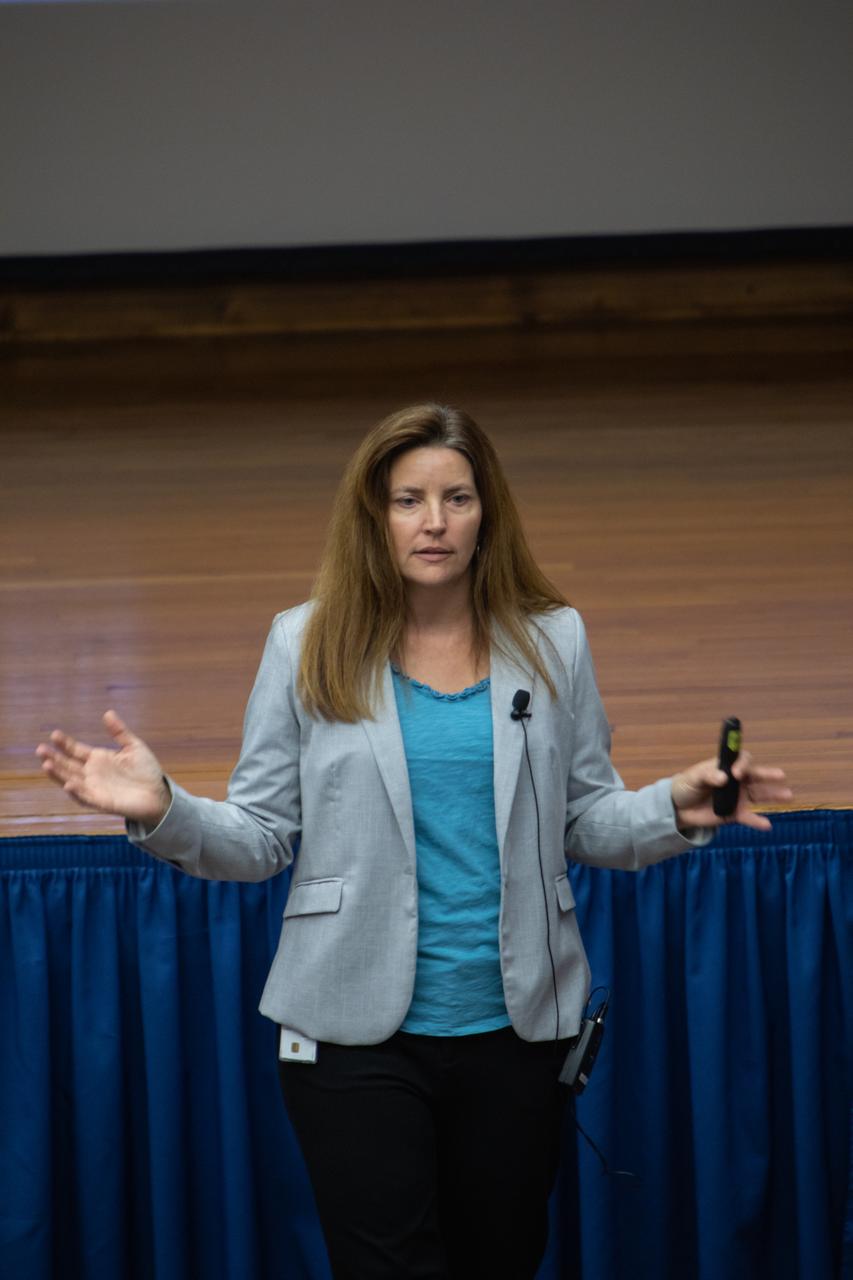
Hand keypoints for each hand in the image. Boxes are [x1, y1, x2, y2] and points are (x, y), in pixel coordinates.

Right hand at [36, 710, 170, 825]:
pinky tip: (69, 784)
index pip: (76, 750)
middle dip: (54, 757)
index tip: (54, 734)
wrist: (159, 793)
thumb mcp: (134, 747)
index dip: (65, 743)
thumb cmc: (146, 771)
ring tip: (46, 764)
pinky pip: (85, 798)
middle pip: (67, 765)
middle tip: (40, 749)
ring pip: (71, 781)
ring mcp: (95, 788)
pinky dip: (76, 792)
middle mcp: (92, 774)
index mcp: (98, 759)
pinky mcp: (101, 802)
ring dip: (58, 774)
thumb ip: (120, 732)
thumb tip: (107, 713)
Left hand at [671, 751, 791, 832]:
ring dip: (773, 795)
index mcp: (726, 767)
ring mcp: (738, 797)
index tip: (737, 773)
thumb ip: (707, 776)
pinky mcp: (735, 814)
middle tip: (781, 775)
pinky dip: (758, 821)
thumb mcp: (693, 778)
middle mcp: (736, 781)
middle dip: (767, 775)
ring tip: (788, 795)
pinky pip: (749, 817)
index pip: (741, 761)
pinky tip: (767, 825)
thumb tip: (724, 778)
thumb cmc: (686, 786)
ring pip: (758, 795)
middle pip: (755, 776)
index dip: (742, 764)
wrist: (679, 808)